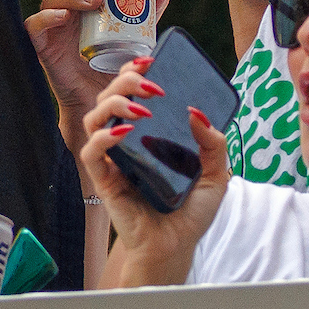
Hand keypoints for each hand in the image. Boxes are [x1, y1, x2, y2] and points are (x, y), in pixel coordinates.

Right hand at [26, 0, 173, 154]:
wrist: (102, 96)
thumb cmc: (115, 55)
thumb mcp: (137, 26)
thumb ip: (149, 2)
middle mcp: (61, 2)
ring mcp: (50, 22)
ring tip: (95, 0)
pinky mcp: (41, 44)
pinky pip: (35, 24)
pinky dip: (47, 16)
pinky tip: (63, 16)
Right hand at [77, 59, 229, 287]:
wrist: (176, 248)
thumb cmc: (191, 212)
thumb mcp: (217, 173)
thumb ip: (214, 142)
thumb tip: (196, 111)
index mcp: (147, 132)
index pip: (130, 92)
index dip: (133, 71)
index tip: (150, 60)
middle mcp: (125, 140)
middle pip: (108, 96)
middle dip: (125, 81)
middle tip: (149, 84)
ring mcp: (112, 159)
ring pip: (94, 117)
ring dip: (114, 104)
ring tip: (142, 108)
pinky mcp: (104, 179)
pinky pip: (92, 151)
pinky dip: (104, 136)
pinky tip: (125, 131)